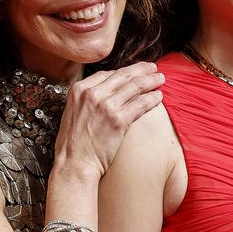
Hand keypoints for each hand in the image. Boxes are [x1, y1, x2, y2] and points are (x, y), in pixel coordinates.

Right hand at [53, 62, 163, 178]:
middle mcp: (92, 93)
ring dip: (150, 80)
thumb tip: (104, 91)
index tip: (134, 71)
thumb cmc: (73, 143)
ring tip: (160, 78)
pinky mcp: (118, 120)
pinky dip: (152, 98)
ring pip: (134, 86)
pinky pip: (140, 104)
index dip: (124, 71)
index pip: (107, 74)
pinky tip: (158, 96)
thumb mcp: (73, 112)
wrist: (74, 164)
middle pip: (123, 75)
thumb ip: (87, 99)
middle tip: (153, 68)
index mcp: (79, 89)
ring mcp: (106, 106)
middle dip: (141, 69)